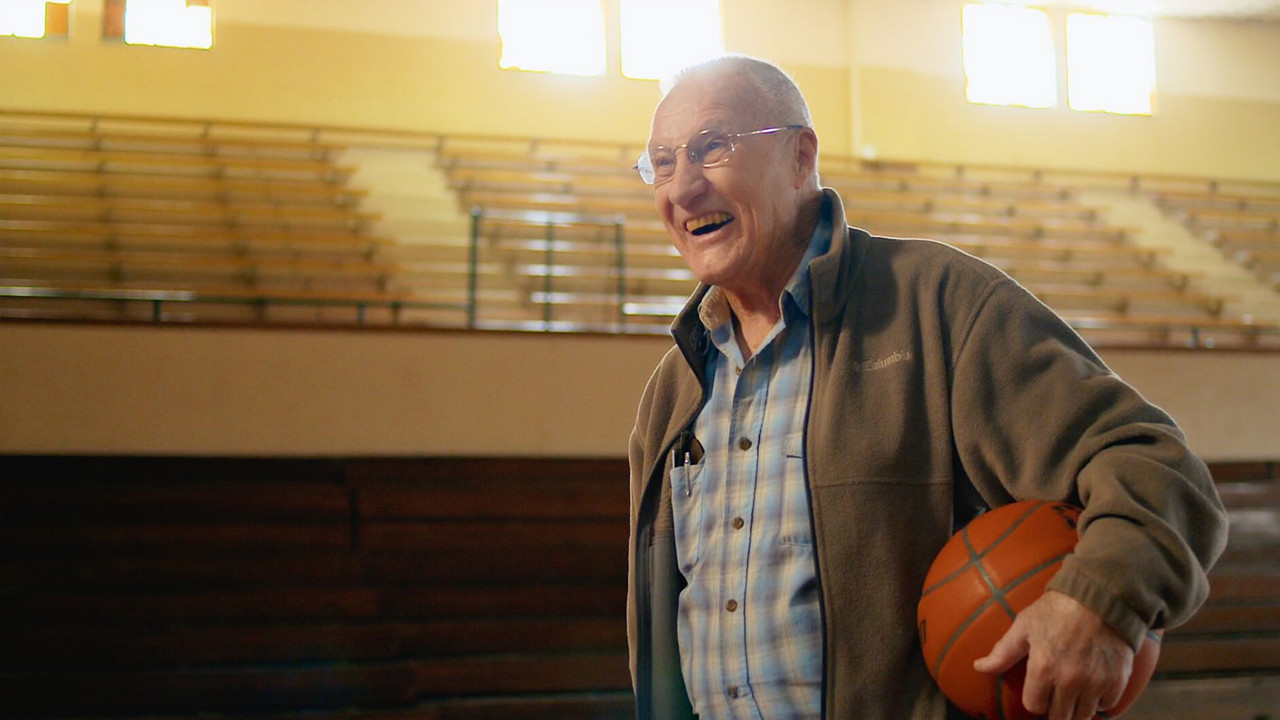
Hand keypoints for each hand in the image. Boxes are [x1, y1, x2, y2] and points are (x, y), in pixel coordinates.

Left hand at [973, 590, 1134, 719]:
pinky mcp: (1117, 681)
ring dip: (1078, 707)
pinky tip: (1094, 685)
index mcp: (1043, 669)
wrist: (1101, 597)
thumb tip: (978, 667)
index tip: (1039, 691)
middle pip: (1060, 717)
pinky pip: (1107, 706)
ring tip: (1074, 693)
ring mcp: (1095, 683)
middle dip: (1055, 708)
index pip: (1034, 706)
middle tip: (1057, 696)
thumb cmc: (1057, 609)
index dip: (1035, 699)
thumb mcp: (1024, 625)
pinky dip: (1101, 700)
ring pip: (1084, 715)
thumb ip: (1002, 652)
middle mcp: (1069, 681)